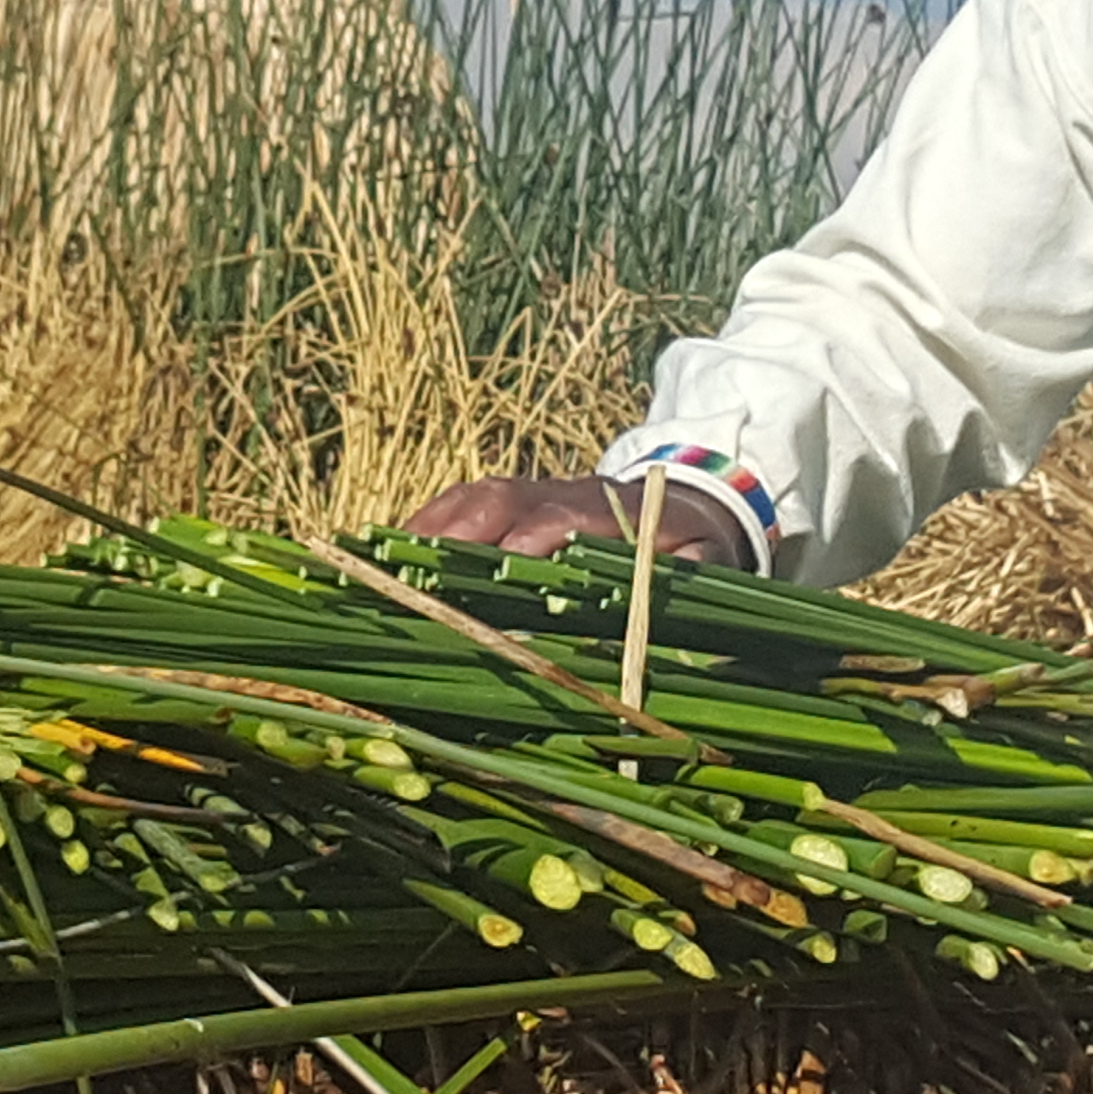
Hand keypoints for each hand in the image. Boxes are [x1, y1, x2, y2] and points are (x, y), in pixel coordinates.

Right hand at [401, 473, 757, 569]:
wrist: (688, 497)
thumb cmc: (692, 541)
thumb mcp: (707, 560)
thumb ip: (688, 579)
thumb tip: (676, 601)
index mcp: (607, 510)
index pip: (557, 518)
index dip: (525, 541)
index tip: (497, 571)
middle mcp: (560, 493)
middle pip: (499, 500)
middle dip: (456, 533)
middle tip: (417, 574)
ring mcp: (531, 492)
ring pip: (472, 498)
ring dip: (429, 529)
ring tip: (385, 565)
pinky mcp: (512, 501)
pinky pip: (461, 504)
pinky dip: (426, 526)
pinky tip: (392, 552)